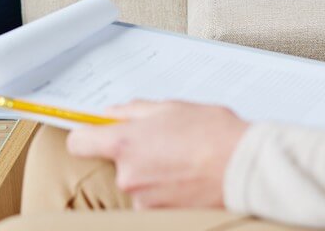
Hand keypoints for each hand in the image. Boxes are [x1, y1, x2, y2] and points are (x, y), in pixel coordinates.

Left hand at [66, 100, 248, 209]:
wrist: (244, 167)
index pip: (79, 143)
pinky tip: (185, 178)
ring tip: (180, 161)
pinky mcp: (159, 216)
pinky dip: (164, 191)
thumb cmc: (213, 134)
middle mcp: (128, 175)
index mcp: (124, 143)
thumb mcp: (170, 108)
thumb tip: (113, 113)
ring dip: (151, 174)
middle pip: (115, 163)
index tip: (94, 133)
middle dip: (133, 153)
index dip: (86, 136)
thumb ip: (133, 111)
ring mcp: (143, 200)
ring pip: (136, 182)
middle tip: (162, 143)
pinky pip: (152, 199)